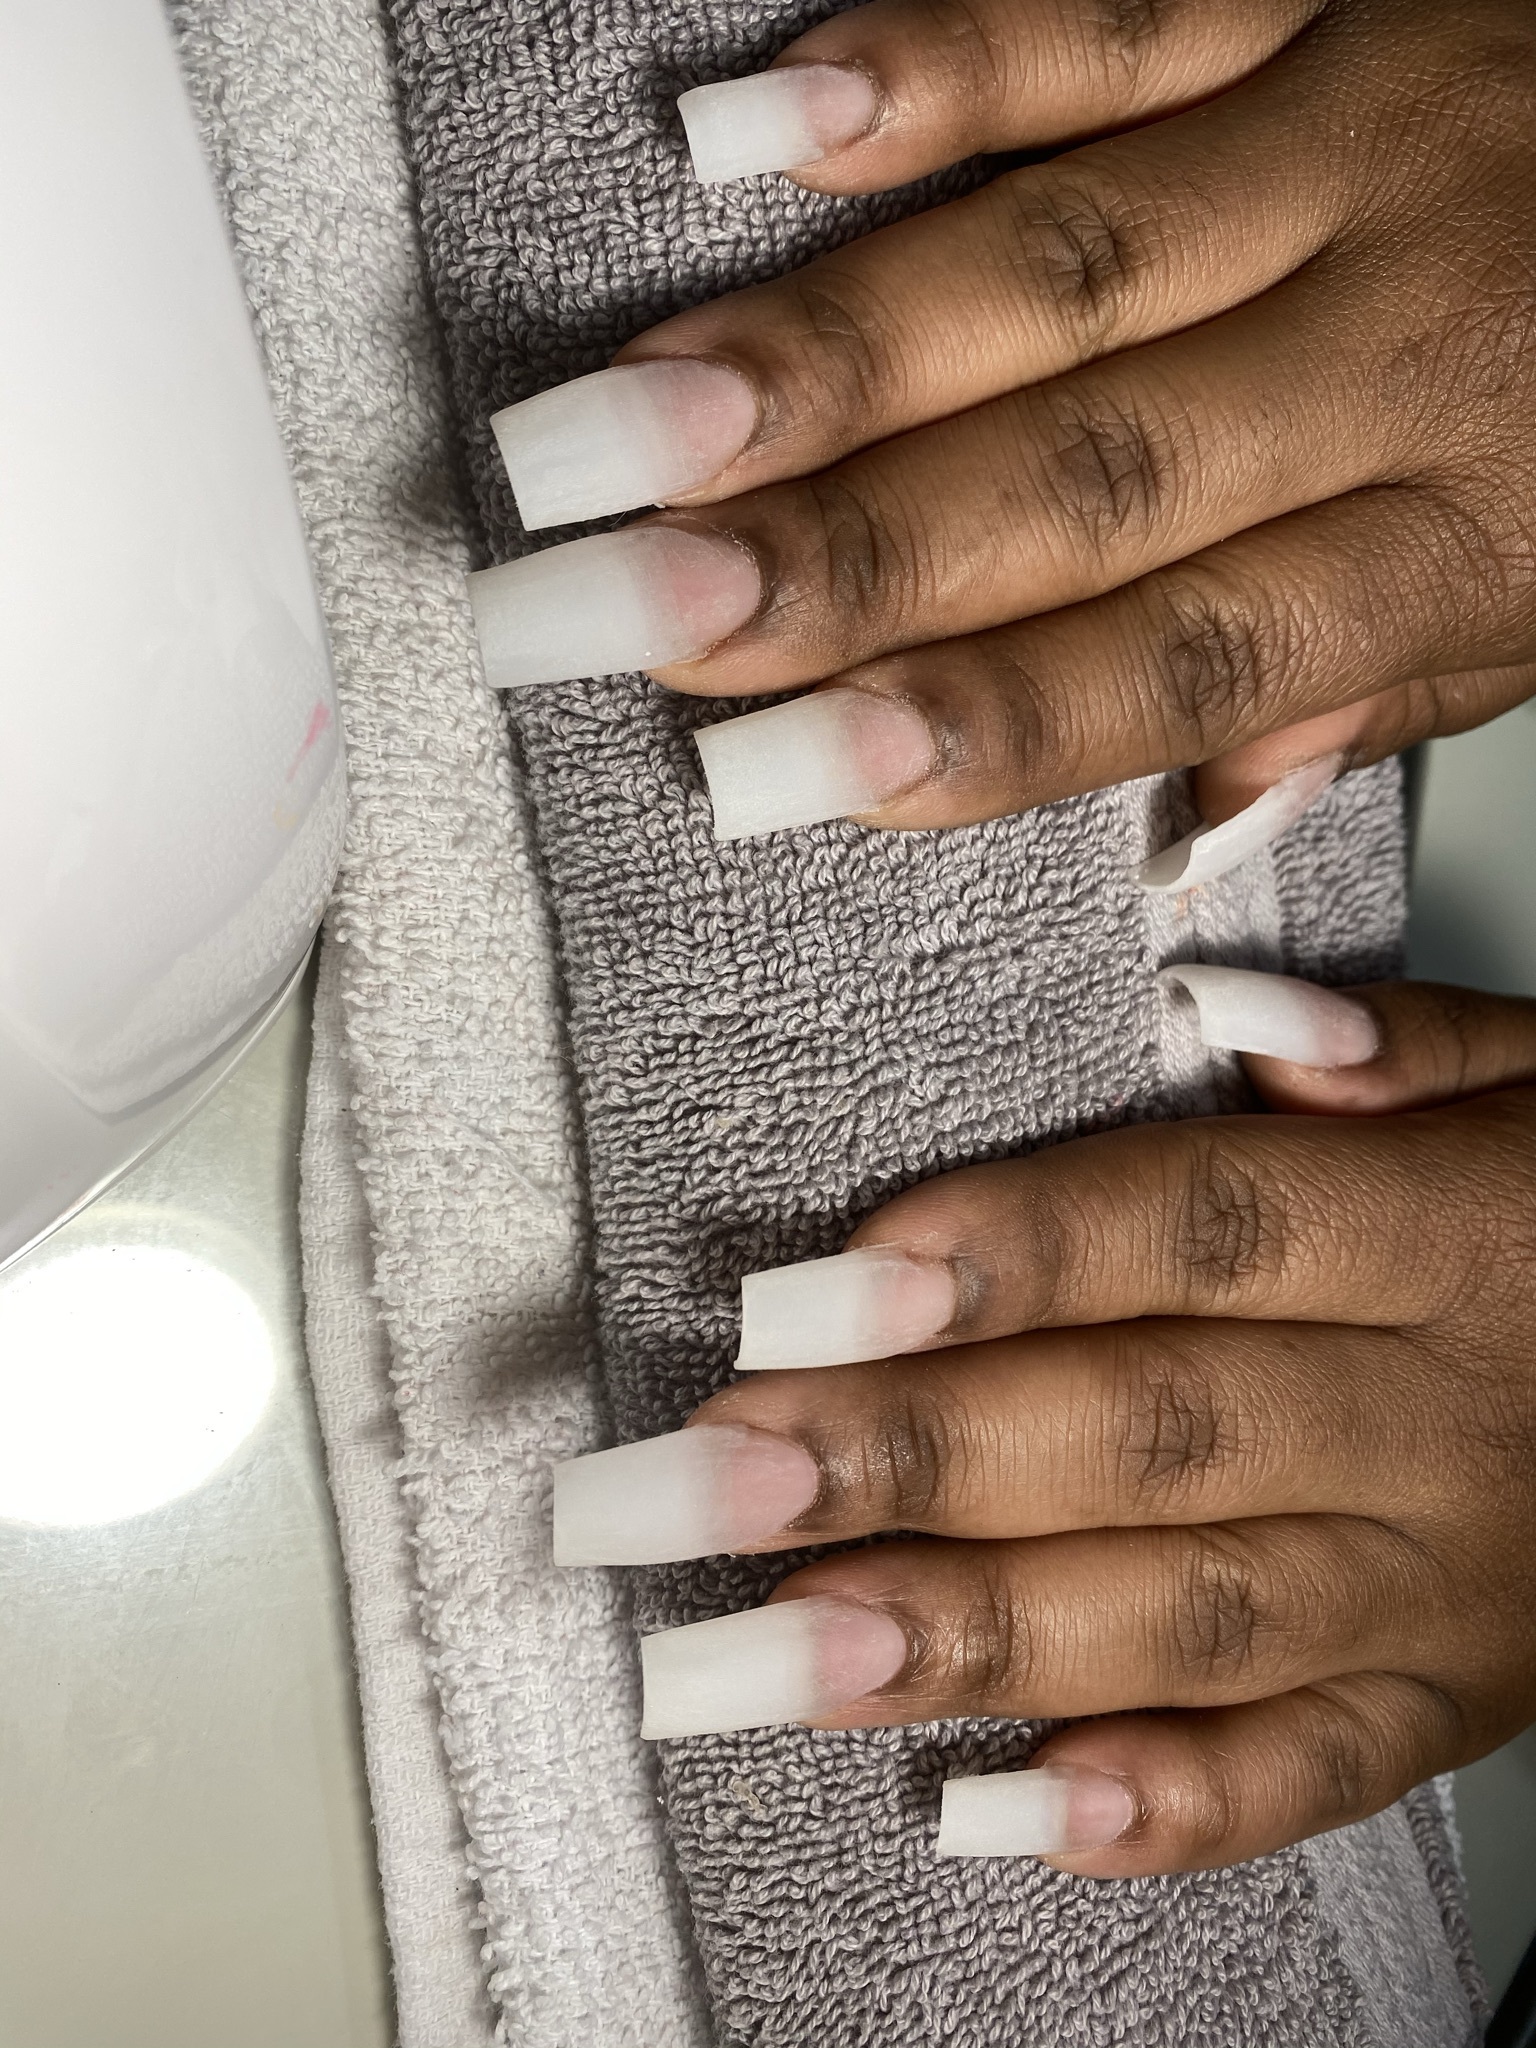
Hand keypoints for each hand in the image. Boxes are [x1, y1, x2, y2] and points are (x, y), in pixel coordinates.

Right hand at [478, 0, 1535, 841]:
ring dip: (821, 348)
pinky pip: (1119, 15)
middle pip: (1078, 476)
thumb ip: (1357, 701)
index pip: (1178, 659)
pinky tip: (768, 129)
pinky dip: (937, 63)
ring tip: (625, 425)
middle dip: (836, 552)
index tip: (779, 772)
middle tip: (629, 608)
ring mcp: (1358, 150)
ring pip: (1057, 265)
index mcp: (1466, 538)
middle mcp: (1403, 348)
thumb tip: (1179, 824)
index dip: (972, 721)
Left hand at [556, 978, 1535, 1873]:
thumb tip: (1214, 1010)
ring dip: (962, 1639)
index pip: (1198, 1237)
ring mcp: (1448, 1589)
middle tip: (690, 1487)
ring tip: (758, 1655)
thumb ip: (1396, 1043)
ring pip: (1184, 1621)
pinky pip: (1308, 1779)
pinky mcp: (1455, 1703)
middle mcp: (1442, 1425)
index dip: (1001, 1261)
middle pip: (1143, 1438)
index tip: (802, 1297)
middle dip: (902, 1465)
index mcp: (1453, 1241)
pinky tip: (997, 1809)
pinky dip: (1157, 1808)